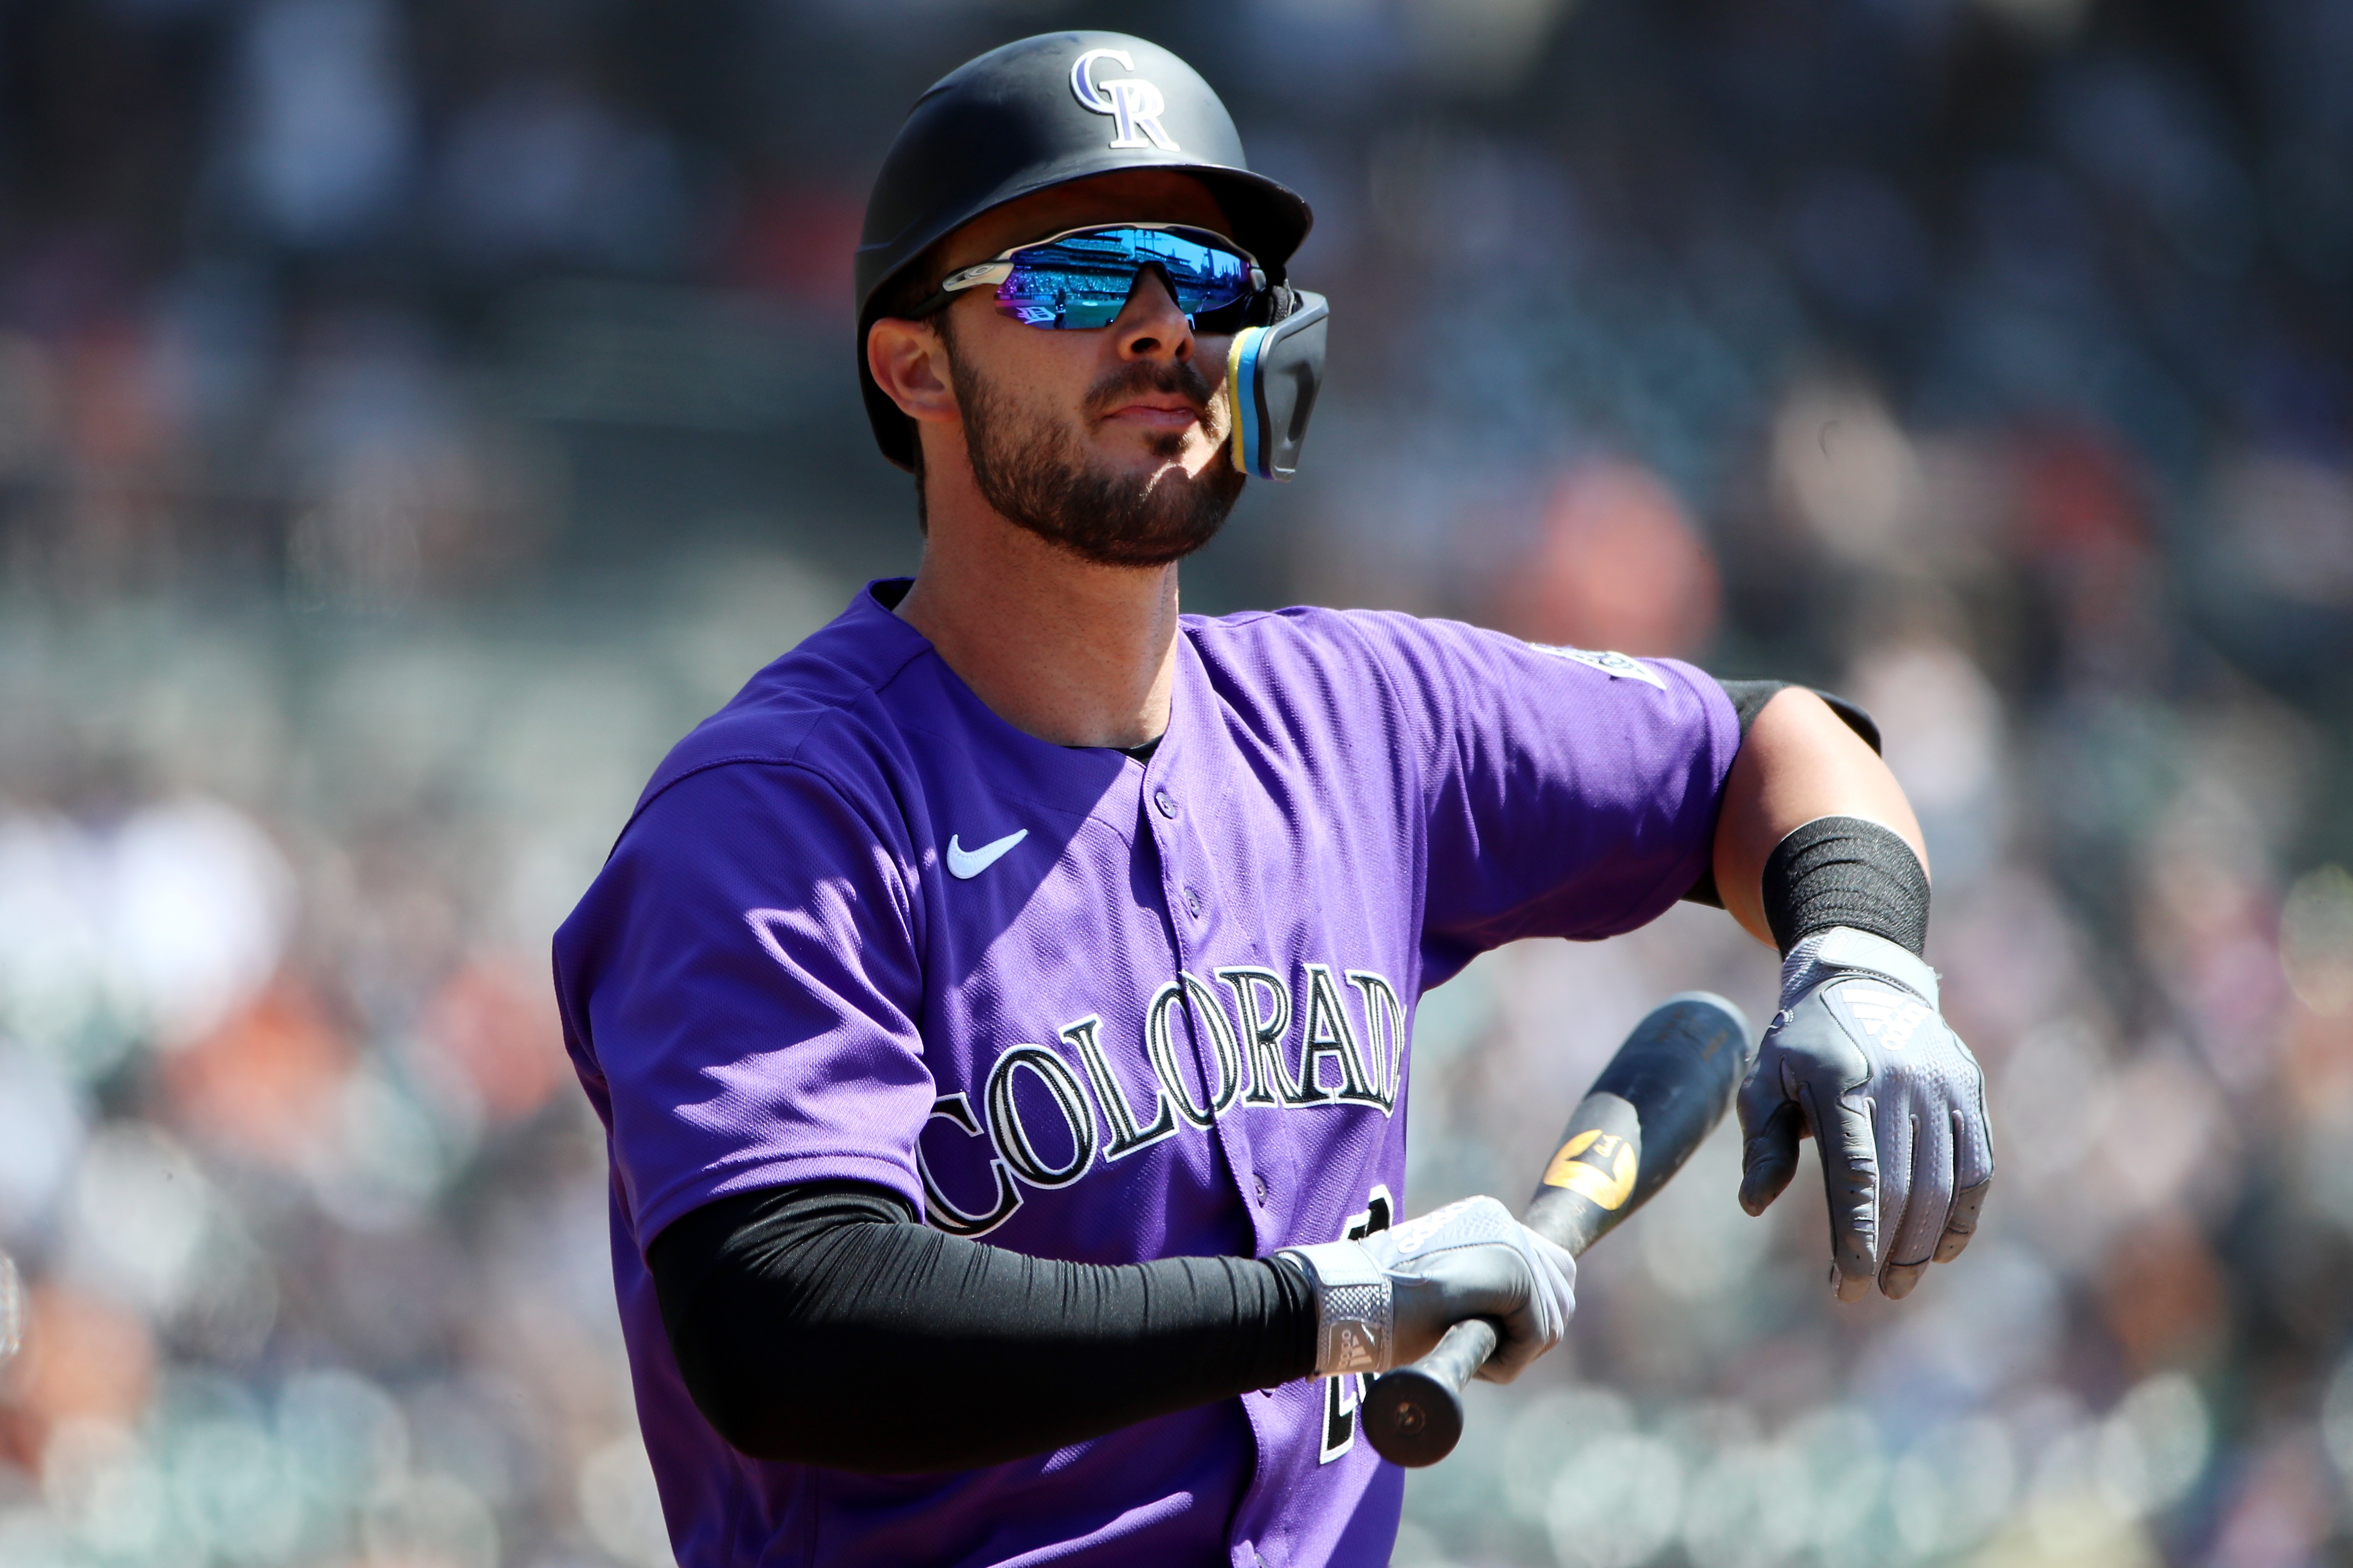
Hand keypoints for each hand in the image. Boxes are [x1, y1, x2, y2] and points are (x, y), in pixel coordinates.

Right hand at [1282, 1195, 1576, 1383]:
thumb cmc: (1378, 1307)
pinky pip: (1538, 1334)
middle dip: (1528, 1332)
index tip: (1488, 1331)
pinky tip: (1460, 1343)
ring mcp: (1510, 1243)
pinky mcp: (1511, 1271)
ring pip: (1551, 1318)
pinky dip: (1507, 1358)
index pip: (1543, 1269)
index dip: (1525, 1315)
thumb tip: (1507, 1323)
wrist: (1346, 1300)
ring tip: (1459, 1341)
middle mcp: (1503, 1221)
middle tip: (1473, 1341)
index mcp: (1484, 1219)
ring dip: (1512, 1348)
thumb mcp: (1435, 1292)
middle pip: (1560, 1291)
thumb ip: (1474, 1293)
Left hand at [1737, 927, 1993, 1301]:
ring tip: (1902, 1283)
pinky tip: (1942, 1250)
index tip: (1848, 1285)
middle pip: (1904, 1186)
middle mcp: (1901, 1080)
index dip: (1856, 1235)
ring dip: (1925, 1244)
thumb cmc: (1802, 1046)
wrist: (1863, 982)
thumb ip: (1762, 1143)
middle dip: (1887, 1250)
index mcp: (1843, 1079)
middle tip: (1869, 1292)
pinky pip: (1977, 1165)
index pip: (1856, 1172)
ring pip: (1945, 1183)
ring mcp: (1942, 1083)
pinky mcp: (1969, 1089)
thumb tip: (1753, 1204)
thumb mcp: (1764, 1081)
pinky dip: (1964, 1214)